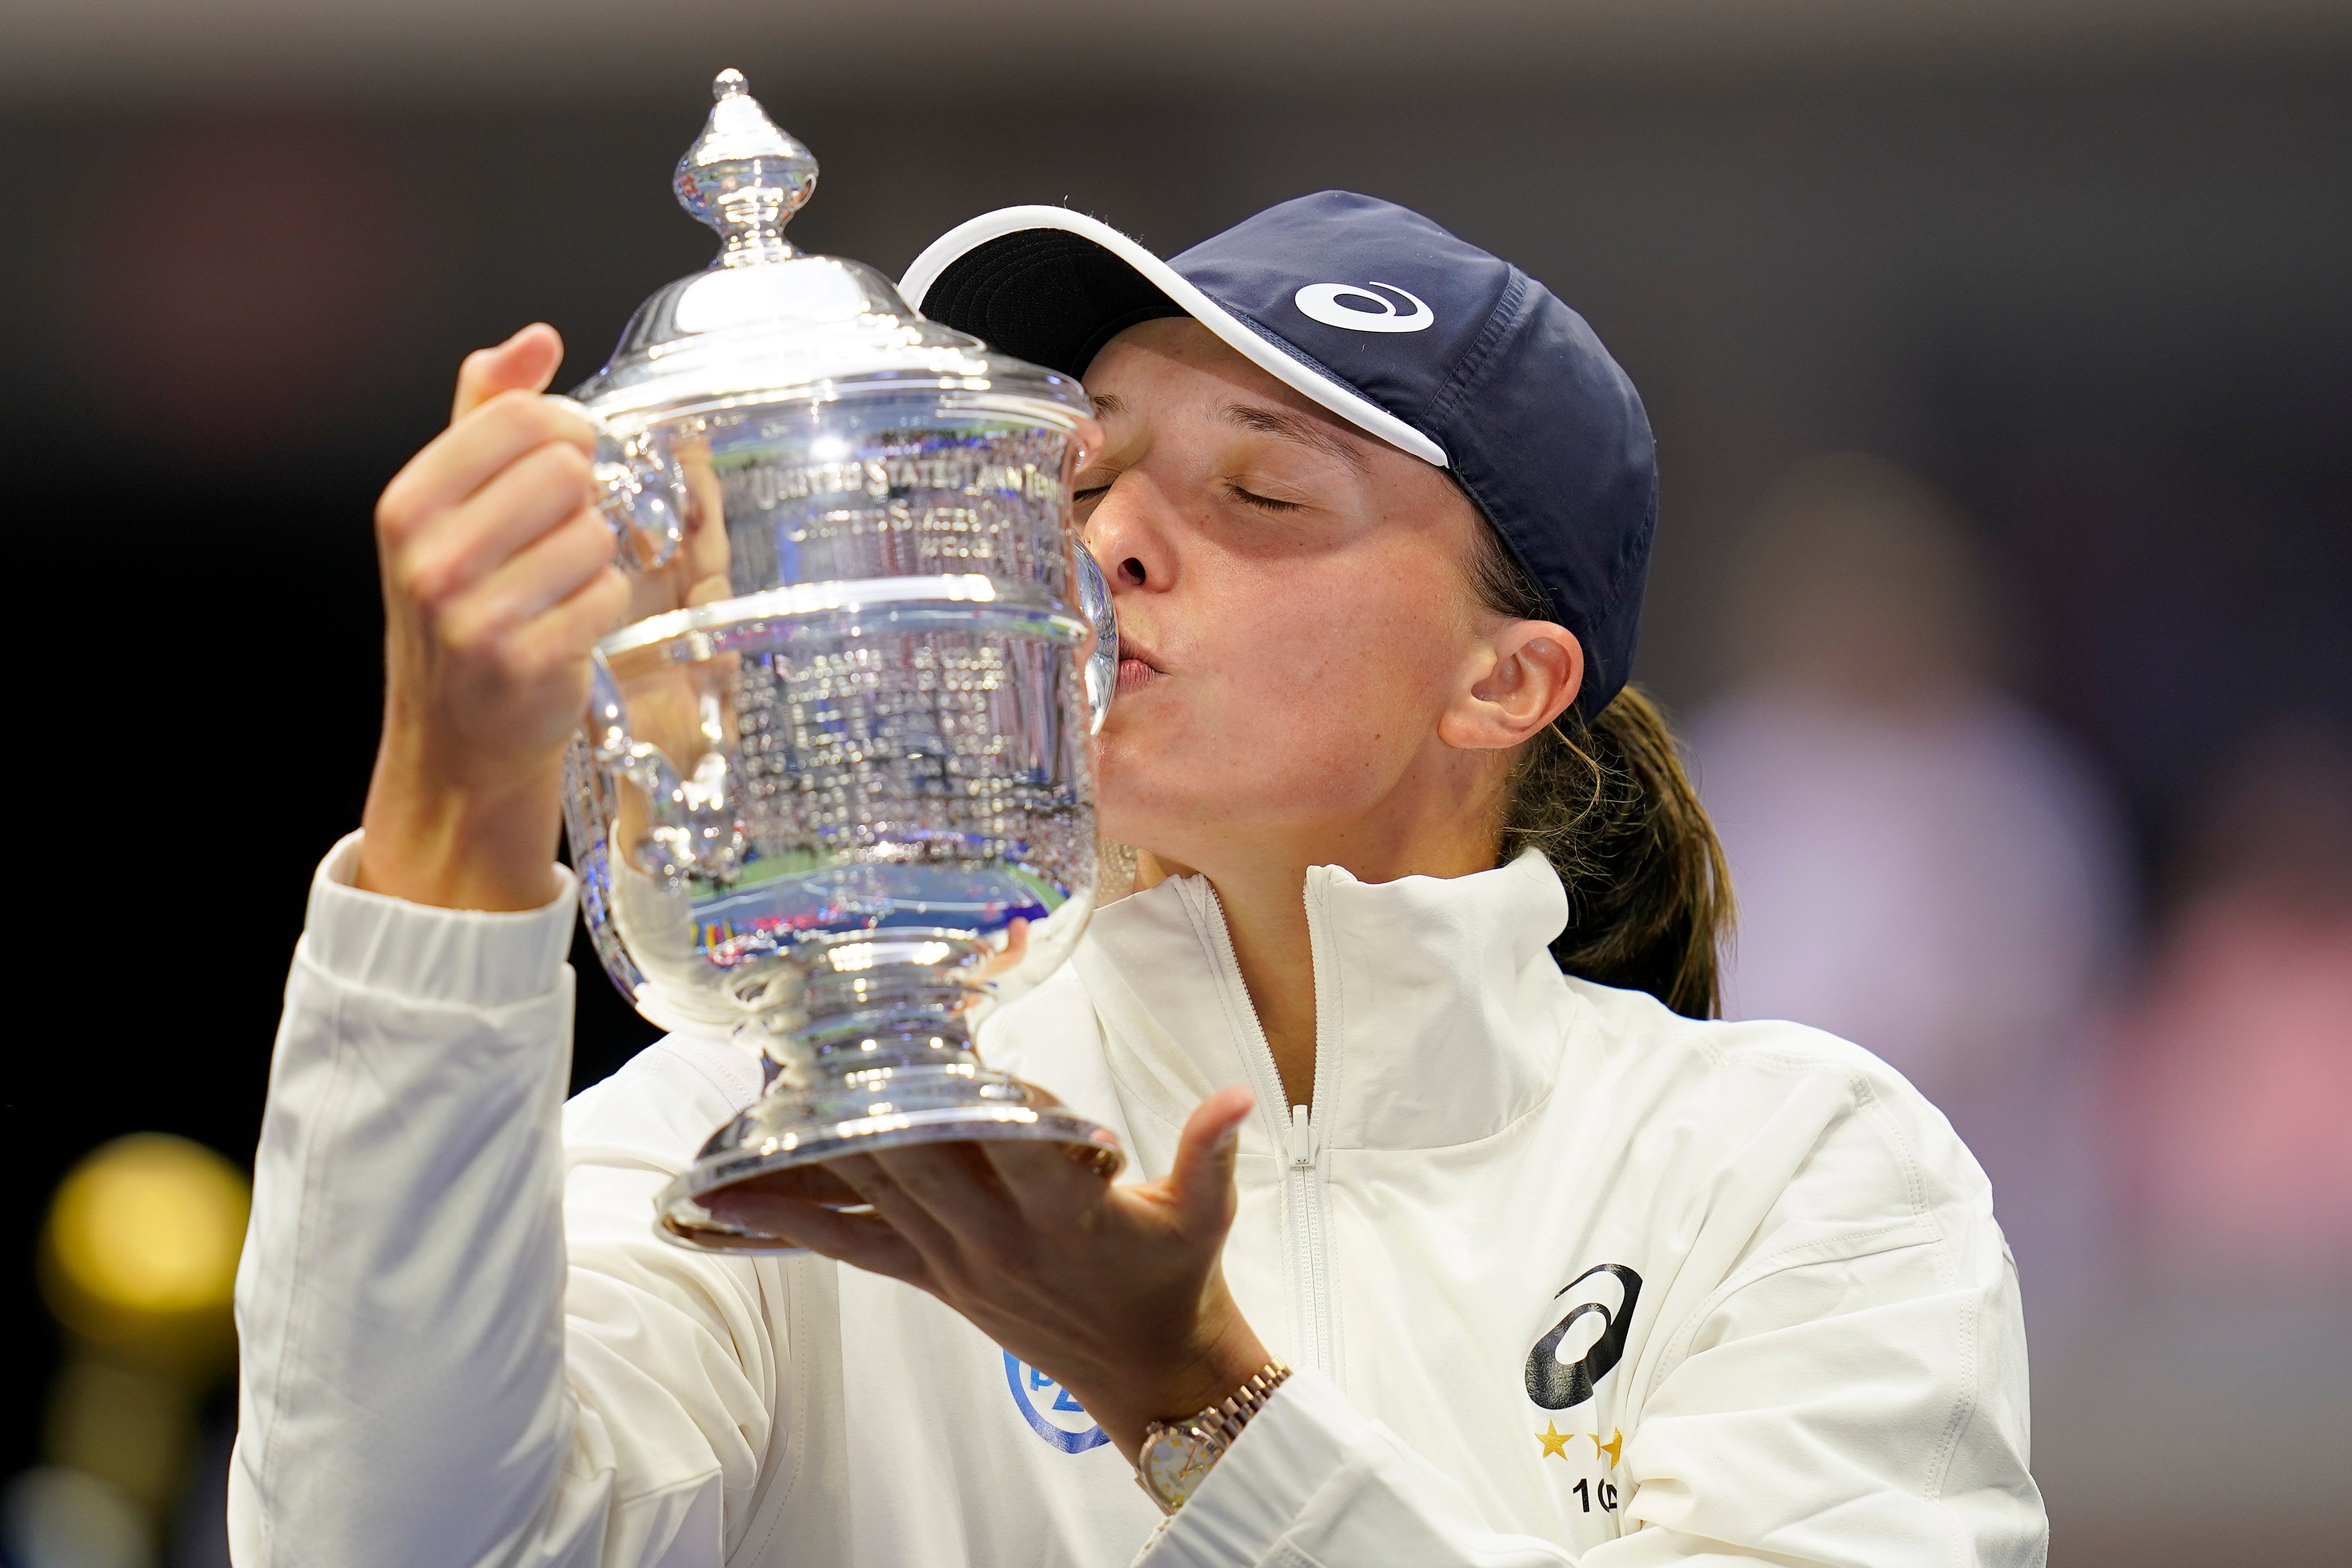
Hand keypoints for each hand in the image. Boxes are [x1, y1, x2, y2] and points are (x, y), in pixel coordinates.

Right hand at [357, 325, 631, 909]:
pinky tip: (571, 625)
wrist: (458, 736)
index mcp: (408, 504)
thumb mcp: (451, 505)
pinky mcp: (525, 663)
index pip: (520, 419)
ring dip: (594, 560)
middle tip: (556, 540)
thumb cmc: (460, 607)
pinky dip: (605, 607)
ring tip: (557, 589)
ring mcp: (472, 615)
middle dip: (580, 503)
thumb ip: (486, 414)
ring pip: (593, 535)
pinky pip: (608, 596)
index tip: (565, 459)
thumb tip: (534, 340)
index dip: (566, 431)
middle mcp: (429, 558)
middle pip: (565, 472)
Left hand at [707, 1085, 1270, 1460]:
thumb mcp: (1206, 1214)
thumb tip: (1236, 1096)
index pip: (1004, 1136)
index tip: (936, 1023)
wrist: (1151, 1372)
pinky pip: (853, 1247)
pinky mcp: (935, 1281)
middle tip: (813, 1034)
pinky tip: (736, 1196)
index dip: (970, 1083)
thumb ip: (1211, 1150)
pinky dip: (794, 1219)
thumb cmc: (1176, 1280)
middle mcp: (996, 1236)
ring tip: (754, 1096)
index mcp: (1062, 1210)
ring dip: (816, 1144)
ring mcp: (956, 1261)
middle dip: (864, 1096)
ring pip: (873, 1193)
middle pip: (913, 1156)